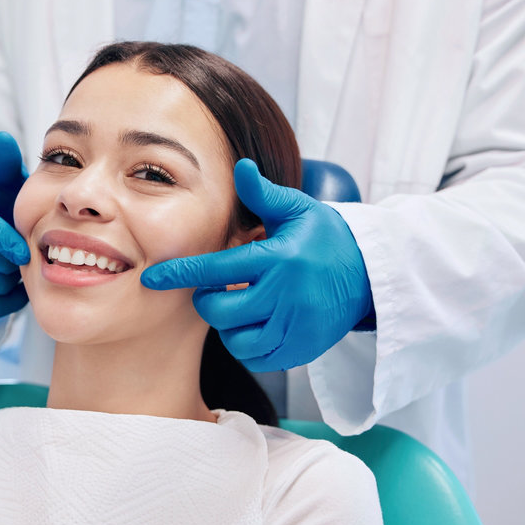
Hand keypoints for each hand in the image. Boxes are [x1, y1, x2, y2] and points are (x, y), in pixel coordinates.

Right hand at [0, 132, 29, 318]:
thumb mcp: (1, 177)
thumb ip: (4, 161)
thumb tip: (2, 139)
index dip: (4, 242)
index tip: (25, 252)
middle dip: (12, 260)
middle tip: (28, 253)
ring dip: (10, 279)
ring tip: (18, 265)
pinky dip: (4, 300)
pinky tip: (13, 283)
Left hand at [141, 159, 372, 371]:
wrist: (371, 274)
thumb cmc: (326, 238)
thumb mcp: (298, 210)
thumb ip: (263, 195)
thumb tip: (240, 166)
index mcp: (277, 258)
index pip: (216, 269)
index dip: (180, 275)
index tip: (152, 278)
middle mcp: (285, 295)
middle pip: (220, 311)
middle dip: (208, 301)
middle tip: (219, 289)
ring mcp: (295, 326)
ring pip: (235, 340)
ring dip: (228, 325)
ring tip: (241, 306)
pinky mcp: (303, 349)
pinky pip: (258, 358)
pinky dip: (248, 345)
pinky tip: (256, 325)